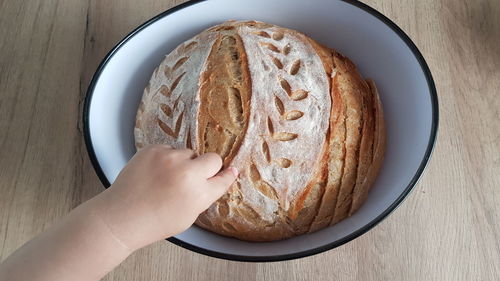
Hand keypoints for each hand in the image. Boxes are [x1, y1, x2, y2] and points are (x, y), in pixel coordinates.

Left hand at [92, 145, 237, 250]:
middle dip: (207, 167)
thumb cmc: (156, 221)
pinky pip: (169, 149)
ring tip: (166, 178)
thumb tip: (224, 175)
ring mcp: (169, 158)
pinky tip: (155, 173)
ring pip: (188, 153)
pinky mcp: (153, 149)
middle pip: (213, 159)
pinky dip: (165, 159)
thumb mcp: (189, 216)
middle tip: (193, 177)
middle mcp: (187, 173)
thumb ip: (206, 195)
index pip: (223, 178)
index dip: (226, 175)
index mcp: (199, 194)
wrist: (122, 216)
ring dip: (183, 162)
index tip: (230, 171)